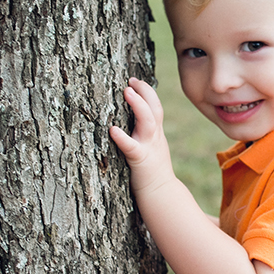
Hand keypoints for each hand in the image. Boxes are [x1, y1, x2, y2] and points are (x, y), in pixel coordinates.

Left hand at [109, 77, 173, 192]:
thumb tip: (133, 118)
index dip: (147, 91)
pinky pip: (131, 147)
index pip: (155, 106)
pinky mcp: (140, 160)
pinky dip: (123, 137)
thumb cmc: (151, 170)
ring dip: (138, 106)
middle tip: (131, 81)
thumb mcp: (152, 145)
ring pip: (148, 121)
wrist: (160, 193)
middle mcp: (154, 136)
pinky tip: (113, 129)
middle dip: (145, 92)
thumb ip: (145, 131)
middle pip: (155, 108)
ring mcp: (148, 147)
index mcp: (156, 132)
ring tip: (127, 91)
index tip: (134, 81)